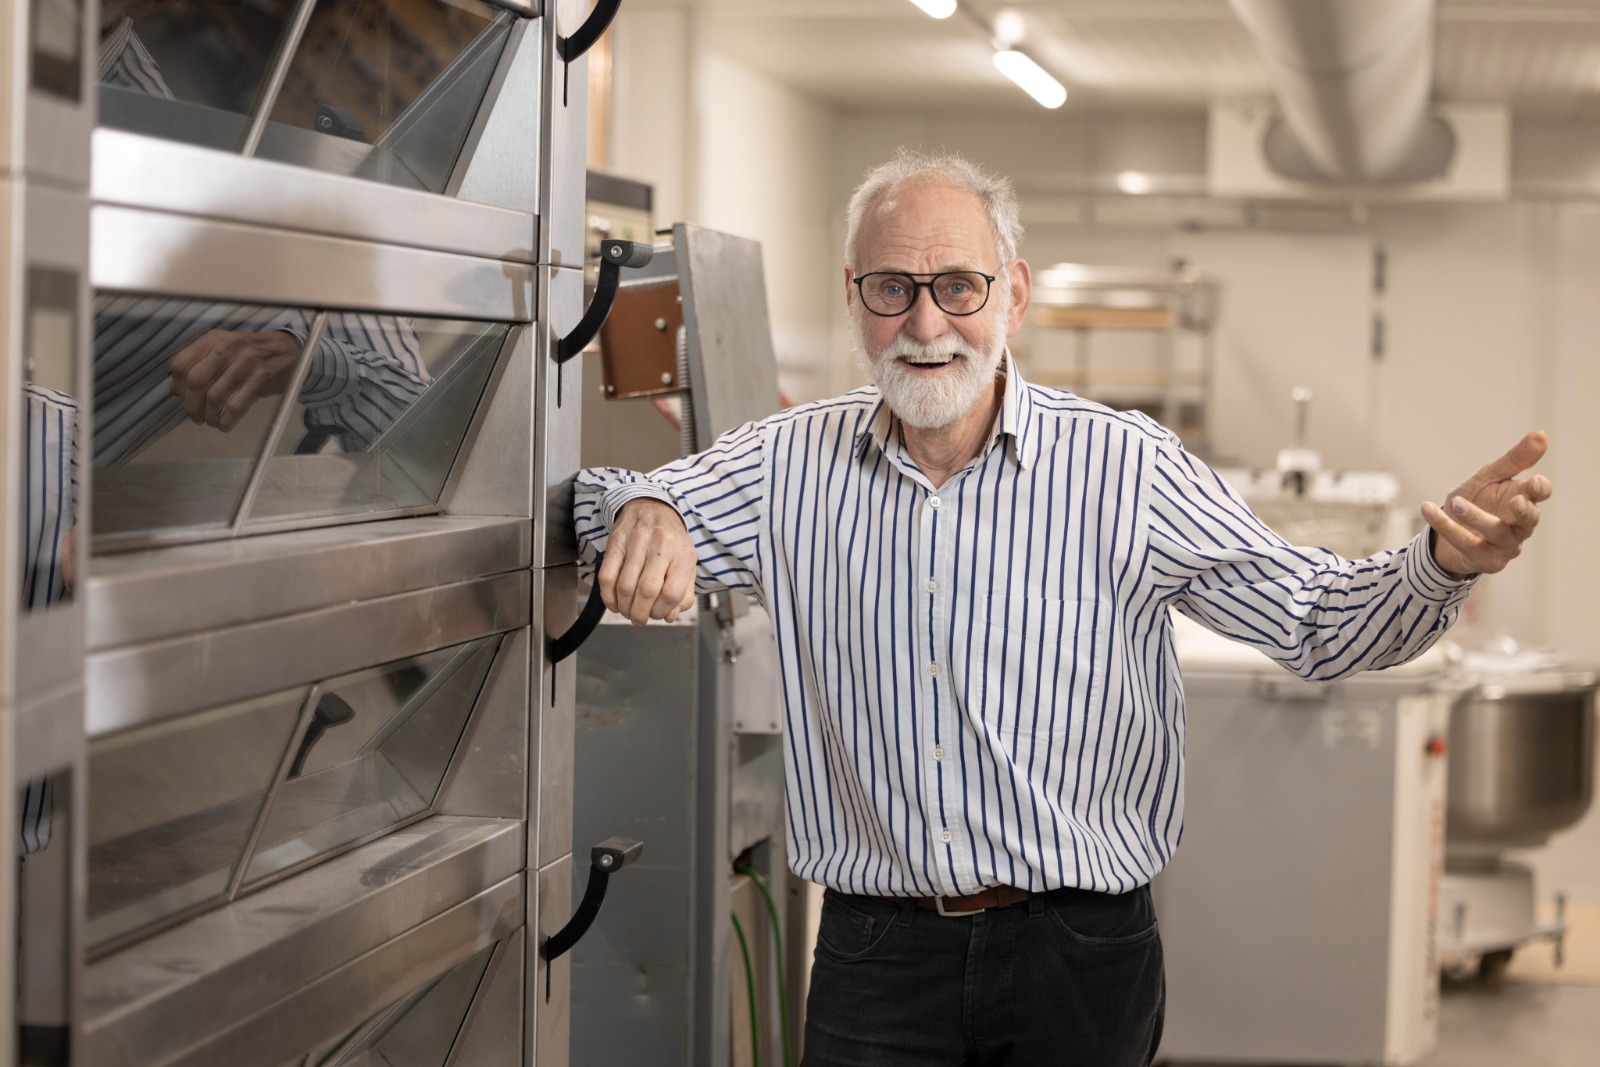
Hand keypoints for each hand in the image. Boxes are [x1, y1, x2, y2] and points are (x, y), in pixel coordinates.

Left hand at [168, 329, 301, 430]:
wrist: (288, 351)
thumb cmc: (251, 353)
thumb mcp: (222, 351)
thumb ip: (198, 365)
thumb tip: (175, 390)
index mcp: (212, 340)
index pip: (181, 364)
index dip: (178, 386)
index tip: (184, 398)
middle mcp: (226, 348)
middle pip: (196, 381)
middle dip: (191, 405)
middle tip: (195, 416)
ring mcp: (245, 363)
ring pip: (215, 397)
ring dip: (209, 416)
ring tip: (211, 421)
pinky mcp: (260, 379)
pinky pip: (236, 406)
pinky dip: (226, 420)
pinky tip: (224, 425)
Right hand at [599, 499, 697, 624]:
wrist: (651, 507)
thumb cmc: (671, 540)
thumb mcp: (686, 563)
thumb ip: (683, 593)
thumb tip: (670, 616)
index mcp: (683, 554)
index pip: (673, 593)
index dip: (662, 611)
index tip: (657, 615)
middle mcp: (661, 546)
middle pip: (647, 591)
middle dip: (640, 613)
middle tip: (639, 619)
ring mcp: (637, 542)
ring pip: (625, 586)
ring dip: (624, 607)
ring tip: (627, 611)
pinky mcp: (616, 542)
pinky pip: (607, 576)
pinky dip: (608, 596)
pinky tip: (614, 602)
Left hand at [1422, 430, 1551, 578]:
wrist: (1447, 529)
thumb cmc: (1476, 499)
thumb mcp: (1489, 477)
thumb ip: (1513, 460)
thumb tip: (1541, 434)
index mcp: (1523, 499)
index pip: (1540, 494)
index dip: (1539, 489)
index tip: (1534, 481)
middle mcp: (1520, 525)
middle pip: (1530, 519)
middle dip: (1524, 511)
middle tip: (1515, 500)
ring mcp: (1506, 545)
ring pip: (1497, 533)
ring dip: (1476, 517)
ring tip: (1455, 501)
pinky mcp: (1486, 560)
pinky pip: (1467, 544)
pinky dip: (1446, 527)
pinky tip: (1428, 509)